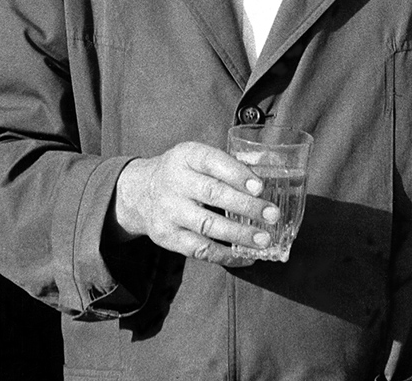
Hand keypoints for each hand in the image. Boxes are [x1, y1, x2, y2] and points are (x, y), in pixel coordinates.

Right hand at [110, 141, 279, 266]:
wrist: (140, 192)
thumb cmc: (181, 172)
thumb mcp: (195, 156)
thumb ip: (225, 164)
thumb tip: (264, 179)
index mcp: (186, 156)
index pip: (213, 162)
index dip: (237, 175)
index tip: (260, 187)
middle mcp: (175, 182)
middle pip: (213, 194)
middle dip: (246, 206)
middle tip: (271, 215)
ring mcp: (169, 211)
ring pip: (207, 225)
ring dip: (239, 234)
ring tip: (263, 240)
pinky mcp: (167, 237)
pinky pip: (199, 249)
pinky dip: (225, 255)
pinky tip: (245, 255)